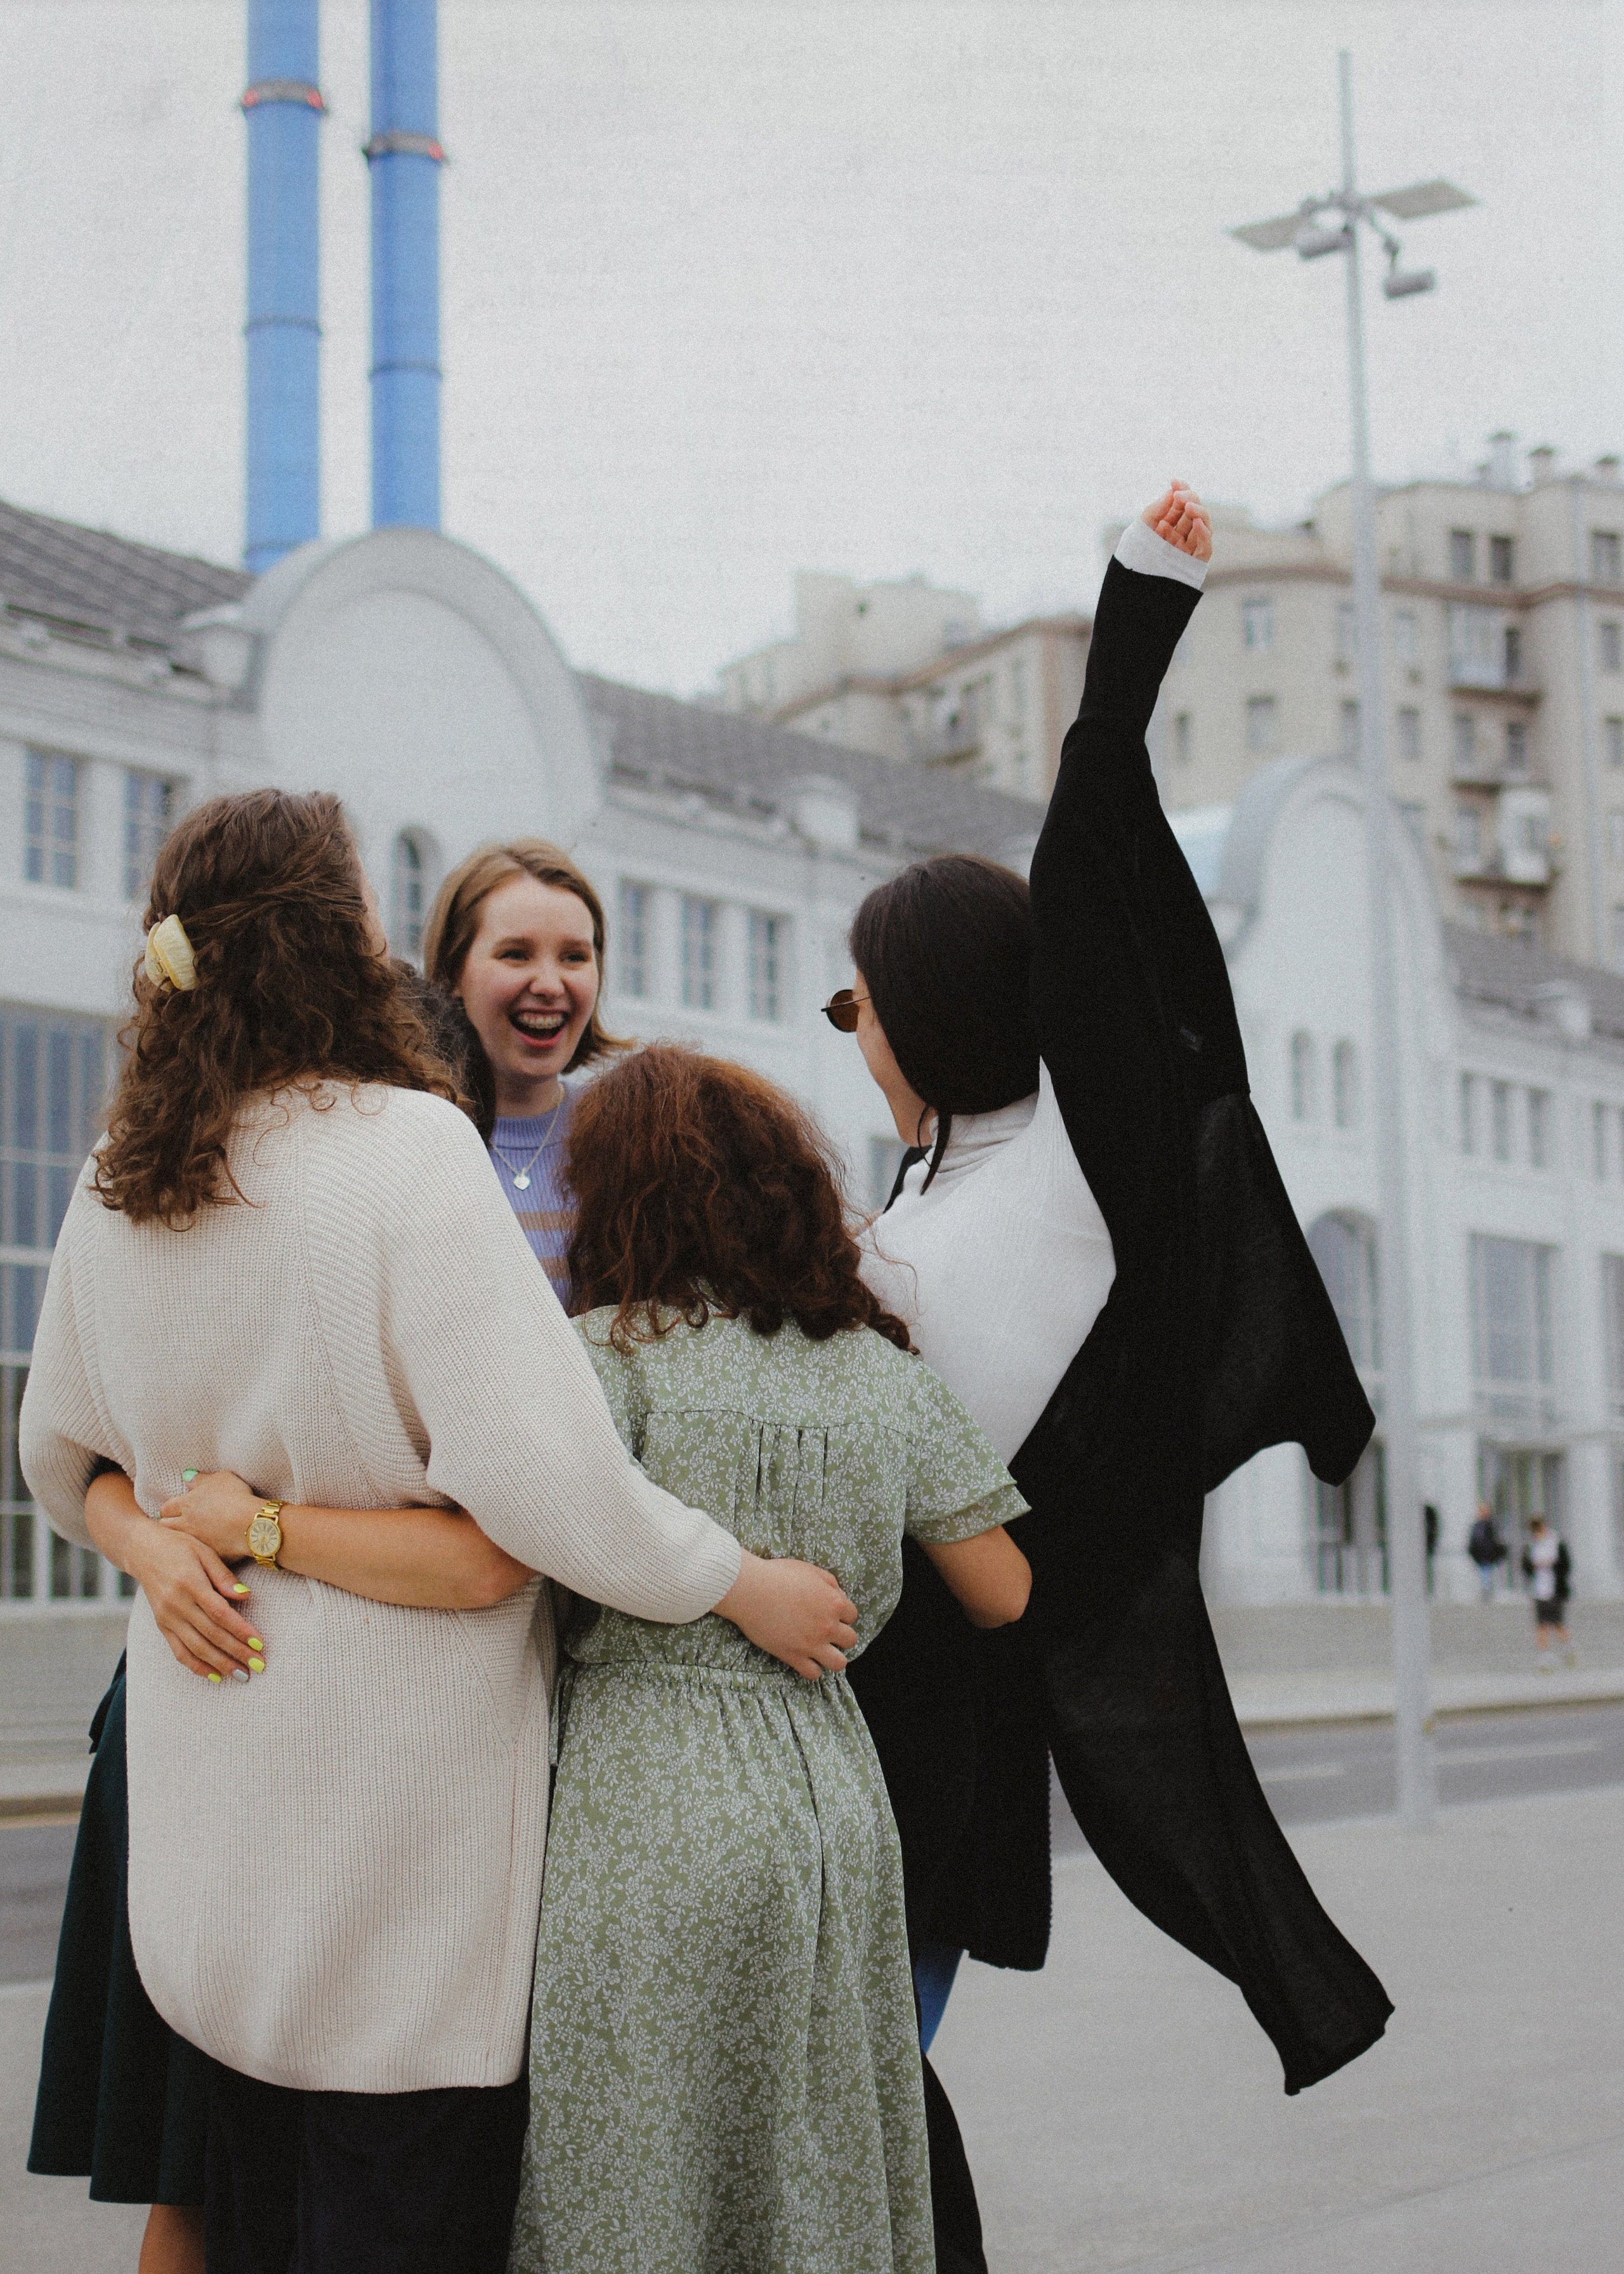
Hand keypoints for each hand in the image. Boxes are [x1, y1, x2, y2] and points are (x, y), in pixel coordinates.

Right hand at [125, 1520, 264, 1681]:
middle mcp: (176, 1604)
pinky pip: (179, 1651)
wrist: (141, 1549)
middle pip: (211, 1635)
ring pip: (196, 1648)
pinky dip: (196, 1666)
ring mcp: (167, 1618)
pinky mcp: (162, 1626)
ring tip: (242, 1676)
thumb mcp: (204, 1551)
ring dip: (220, 1664)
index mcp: (190, 1584)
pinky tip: (215, 1676)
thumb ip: (224, 1576)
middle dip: (236, 1652)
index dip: (240, 1631)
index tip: (260, 1643)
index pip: (220, 1614)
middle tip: (259, 1666)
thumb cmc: (179, 1546)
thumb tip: (246, 1597)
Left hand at [158, 1469, 262, 1559]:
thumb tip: (187, 1478)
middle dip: (168, 1524)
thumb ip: (201, 1479)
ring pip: (179, 1541)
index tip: (171, 1510)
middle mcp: (186, 1524)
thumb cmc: (236, 1497)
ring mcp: (196, 1541)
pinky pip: (198, 1554)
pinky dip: (199, 1551)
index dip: (168, 1509)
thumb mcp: (220, 1479)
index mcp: (187, 1504)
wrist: (252, 1523)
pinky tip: (206, 1549)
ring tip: (188, 1537)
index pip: (166, 1508)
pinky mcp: (208, 1555)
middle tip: (174, 1524)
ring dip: (180, 1538)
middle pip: (165, 1526)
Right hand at [714, 1553, 858, 1679]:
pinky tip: (806, 1660)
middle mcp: (828, 1626)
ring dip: (833, 1657)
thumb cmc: (778, 1575)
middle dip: (841, 1636)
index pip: (852, 1616)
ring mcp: (812, 1644)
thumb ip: (831, 1584)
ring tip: (822, 1651)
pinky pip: (814, 1674)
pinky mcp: (793, 1656)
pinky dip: (812, 1669)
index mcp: (834, 1603)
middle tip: (826, 1632)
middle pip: (850, 1640)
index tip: (830, 1614)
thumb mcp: (810, 1570)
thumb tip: (841, 1597)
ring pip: (839, 1663)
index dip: (842, 1614)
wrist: (751, 1590)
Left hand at [1141, 480, 1211, 561]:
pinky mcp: (1194, 562)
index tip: (1174, 480)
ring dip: (1198, 512)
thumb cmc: (1135, 556)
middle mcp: (1180, 535)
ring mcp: (1188, 548)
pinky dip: (1204, 534)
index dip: (1181, 489)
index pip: (1180, 503)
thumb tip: (1172, 491)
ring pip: (1203, 525)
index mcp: (1167, 525)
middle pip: (1193, 511)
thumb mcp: (1142, 528)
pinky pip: (1205, 547)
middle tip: (1180, 494)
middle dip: (1189, 499)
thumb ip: (1156, 509)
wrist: (1132, 586)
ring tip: (1188, 506)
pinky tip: (1198, 523)